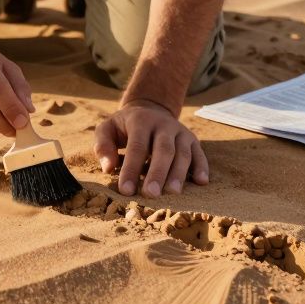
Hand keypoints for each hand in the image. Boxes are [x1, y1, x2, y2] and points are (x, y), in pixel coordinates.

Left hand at [94, 99, 208, 196]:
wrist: (149, 109)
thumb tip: (108, 167)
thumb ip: (103, 145)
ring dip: (179, 173)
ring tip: (173, 193)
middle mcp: (164, 124)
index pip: (137, 147)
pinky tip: (201, 182)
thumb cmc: (124, 127)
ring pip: (183, 152)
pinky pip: (199, 153)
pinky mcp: (192, 139)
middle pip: (163, 149)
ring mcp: (180, 131)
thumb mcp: (107, 128)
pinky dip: (201, 167)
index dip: (131, 169)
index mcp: (141, 121)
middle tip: (151, 194)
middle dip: (157, 173)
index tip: (126, 190)